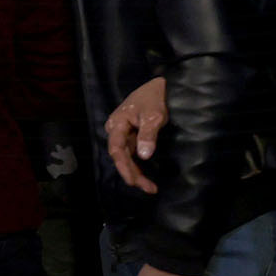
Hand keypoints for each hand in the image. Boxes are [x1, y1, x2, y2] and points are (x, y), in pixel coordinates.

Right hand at [102, 76, 167, 195]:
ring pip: (125, 157)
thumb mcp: (154, 116)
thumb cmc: (154, 98)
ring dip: (135, 172)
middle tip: (149, 189)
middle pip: (120, 156)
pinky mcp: (131, 134)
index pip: (116, 149)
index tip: (133, 181)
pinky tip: (145, 175)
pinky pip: (131, 153)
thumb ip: (148, 135)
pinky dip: (138, 165)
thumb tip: (144, 156)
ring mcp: (123, 132)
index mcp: (117, 124)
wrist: (159, 86)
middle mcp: (116, 129)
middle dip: (132, 174)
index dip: (124, 167)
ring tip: (150, 187)